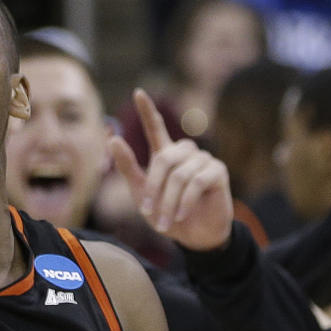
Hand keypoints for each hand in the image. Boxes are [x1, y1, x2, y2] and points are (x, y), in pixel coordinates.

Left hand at [109, 89, 232, 248]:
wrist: (195, 237)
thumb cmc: (168, 214)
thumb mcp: (142, 194)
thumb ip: (128, 168)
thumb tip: (112, 138)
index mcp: (166, 155)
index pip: (155, 128)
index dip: (147, 111)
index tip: (138, 92)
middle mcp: (186, 153)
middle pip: (164, 159)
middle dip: (154, 188)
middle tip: (148, 213)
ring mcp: (203, 160)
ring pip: (179, 175)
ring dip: (169, 202)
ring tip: (165, 221)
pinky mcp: (218, 172)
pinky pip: (195, 182)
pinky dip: (184, 202)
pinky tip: (181, 215)